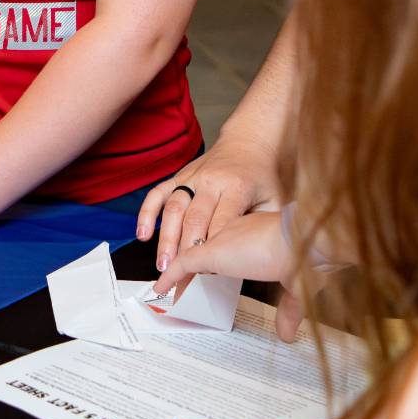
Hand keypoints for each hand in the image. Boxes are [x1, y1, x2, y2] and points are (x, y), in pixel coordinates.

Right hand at [136, 132, 282, 269]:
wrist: (247, 143)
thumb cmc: (261, 177)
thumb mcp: (274, 200)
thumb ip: (266, 225)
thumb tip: (259, 254)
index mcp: (237, 187)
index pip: (222, 222)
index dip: (214, 247)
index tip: (209, 270)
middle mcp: (212, 182)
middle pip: (195, 218)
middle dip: (186, 248)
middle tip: (179, 275)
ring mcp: (193, 178)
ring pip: (174, 208)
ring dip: (166, 237)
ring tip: (162, 264)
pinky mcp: (180, 176)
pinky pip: (159, 192)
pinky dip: (147, 212)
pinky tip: (143, 234)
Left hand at [155, 210, 306, 339]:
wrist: (306, 243)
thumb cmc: (308, 258)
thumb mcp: (297, 286)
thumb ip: (288, 309)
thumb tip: (287, 335)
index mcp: (257, 233)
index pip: (231, 245)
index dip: (222, 258)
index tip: (216, 272)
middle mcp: (235, 231)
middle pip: (207, 247)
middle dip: (195, 264)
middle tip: (185, 281)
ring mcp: (222, 241)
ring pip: (191, 253)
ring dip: (179, 271)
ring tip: (169, 287)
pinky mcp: (212, 253)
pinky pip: (183, 265)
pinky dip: (171, 277)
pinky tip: (160, 288)